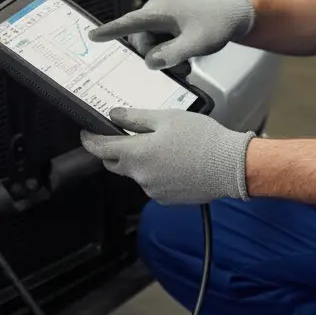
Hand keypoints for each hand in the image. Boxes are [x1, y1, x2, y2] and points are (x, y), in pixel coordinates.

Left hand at [81, 108, 254, 204]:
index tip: (85, 134)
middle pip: (115, 164)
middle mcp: (140, 176)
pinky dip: (156, 172)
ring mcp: (153, 191)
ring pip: (136, 173)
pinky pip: (152, 183)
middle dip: (113, 151)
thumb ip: (135, 117)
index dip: (90, 140)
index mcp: (137, 154)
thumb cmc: (201, 138)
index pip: (101, 149)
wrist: (230, 166)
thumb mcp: (166, 118)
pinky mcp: (166, 199)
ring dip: (140, 161)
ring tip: (163, 146)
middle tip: (124, 135)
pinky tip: (174, 161)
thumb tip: (113, 115)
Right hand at [88, 0, 255, 69]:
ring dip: (164, 58)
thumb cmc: (215, 25)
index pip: (129, 23)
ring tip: (186, 66)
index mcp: (159, 12)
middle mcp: (155, 11)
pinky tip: (185, 60)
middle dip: (156, 58)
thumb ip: (172, 54)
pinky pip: (158, 42)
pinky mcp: (167, 23)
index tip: (92, 36)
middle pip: (141, 42)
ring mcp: (160, 16)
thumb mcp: (196, 44)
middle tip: (181, 69)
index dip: (110, 31)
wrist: (232, 14)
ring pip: (150, 45)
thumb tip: (149, 62)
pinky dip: (169, 53)